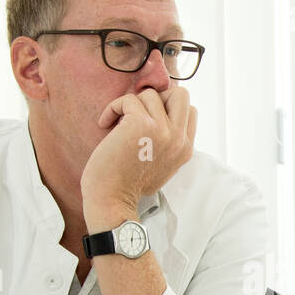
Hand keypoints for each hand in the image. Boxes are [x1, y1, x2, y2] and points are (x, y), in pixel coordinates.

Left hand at [81, 85, 197, 211]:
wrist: (112, 200)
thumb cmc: (128, 186)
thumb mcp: (162, 167)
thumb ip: (168, 144)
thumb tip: (159, 118)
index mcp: (185, 149)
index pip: (190, 111)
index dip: (168, 108)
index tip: (147, 119)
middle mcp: (178, 138)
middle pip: (181, 94)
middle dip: (158, 97)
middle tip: (139, 112)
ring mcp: (163, 130)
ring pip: (151, 94)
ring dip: (131, 105)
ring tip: (118, 122)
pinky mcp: (141, 123)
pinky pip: (129, 99)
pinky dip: (114, 108)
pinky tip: (105, 123)